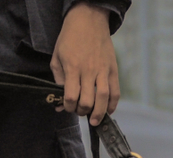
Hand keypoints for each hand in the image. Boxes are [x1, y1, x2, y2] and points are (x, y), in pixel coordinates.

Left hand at [51, 3, 119, 124]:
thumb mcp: (56, 57)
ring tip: (94, 121)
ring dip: (99, 114)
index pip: (71, 97)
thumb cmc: (70, 39)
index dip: (68, 107)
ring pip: (103, 99)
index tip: (67, 108)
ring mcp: (102, 71)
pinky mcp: (112, 70)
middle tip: (80, 111)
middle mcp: (88, 71)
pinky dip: (112, 105)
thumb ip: (58, 79)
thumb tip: (60, 101)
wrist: (88, 21)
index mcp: (72, 68)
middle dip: (82, 111)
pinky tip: (108, 110)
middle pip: (87, 101)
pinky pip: (115, 92)